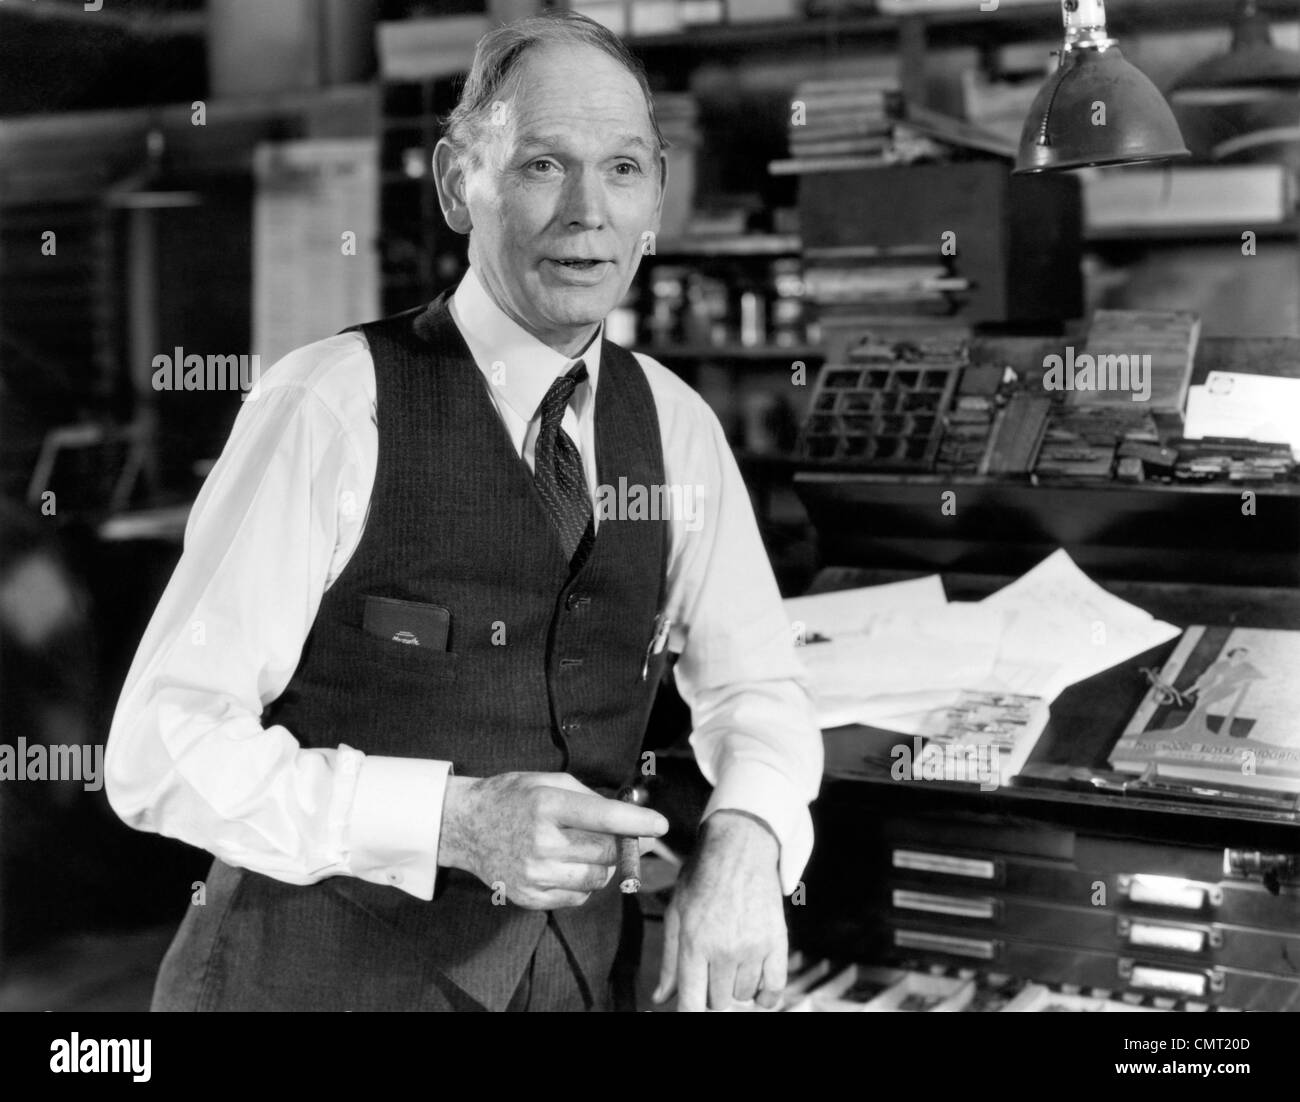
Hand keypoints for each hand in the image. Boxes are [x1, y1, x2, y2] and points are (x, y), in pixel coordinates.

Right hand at [438, 772, 668, 909]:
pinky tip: (570, 865)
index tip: (661, 824)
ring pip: (598, 878)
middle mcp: (541, 842)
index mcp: (547, 805)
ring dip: (606, 865)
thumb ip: (590, 798)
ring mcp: (534, 874)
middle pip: (607, 851)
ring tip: (591, 848)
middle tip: (634, 835)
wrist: (466, 826)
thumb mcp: (549, 782)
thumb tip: (630, 817)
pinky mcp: (530, 897)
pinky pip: (578, 897)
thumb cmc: (513, 798)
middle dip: (627, 843)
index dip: (638, 821)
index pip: (604, 816)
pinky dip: (585, 882)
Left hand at [654, 810, 785, 1011]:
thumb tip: (660, 997)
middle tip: (710, 970)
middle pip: (718, 1002)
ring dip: (736, 988)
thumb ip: (669, 960)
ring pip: (744, 996)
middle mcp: (724, 950)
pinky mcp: (777, 942)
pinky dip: (765, 994)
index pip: (692, 1004)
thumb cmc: (703, 878)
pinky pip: (774, 988)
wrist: (740, 849)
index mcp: (694, 944)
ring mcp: (753, 948)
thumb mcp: (676, 914)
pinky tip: (756, 985)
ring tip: (731, 962)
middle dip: (711, 993)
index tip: (693, 1008)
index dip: (690, 1013)